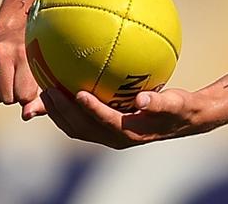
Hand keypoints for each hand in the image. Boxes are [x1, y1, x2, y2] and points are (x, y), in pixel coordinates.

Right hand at [0, 29, 45, 120]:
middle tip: (18, 81)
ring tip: (7, 81)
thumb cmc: (34, 57)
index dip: (28, 95)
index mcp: (23, 52)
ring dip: (0, 95)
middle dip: (14, 95)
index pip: (24, 96)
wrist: (15, 31)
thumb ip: (42, 98)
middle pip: (6, 98)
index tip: (31, 84)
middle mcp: (1, 51)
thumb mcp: (45, 73)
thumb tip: (26, 115)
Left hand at [40, 88, 205, 148]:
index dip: (90, 109)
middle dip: (62, 112)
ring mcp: (109, 135)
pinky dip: (69, 109)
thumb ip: (159, 102)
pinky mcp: (106, 128)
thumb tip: (142, 98)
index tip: (78, 93)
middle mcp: (115, 137)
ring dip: (59, 113)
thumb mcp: (175, 103)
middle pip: (82, 128)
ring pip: (77, 127)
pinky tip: (63, 89)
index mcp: (130, 132)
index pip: (105, 121)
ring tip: (46, 93)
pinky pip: (82, 121)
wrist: (182, 119)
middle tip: (49, 91)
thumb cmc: (180, 108)